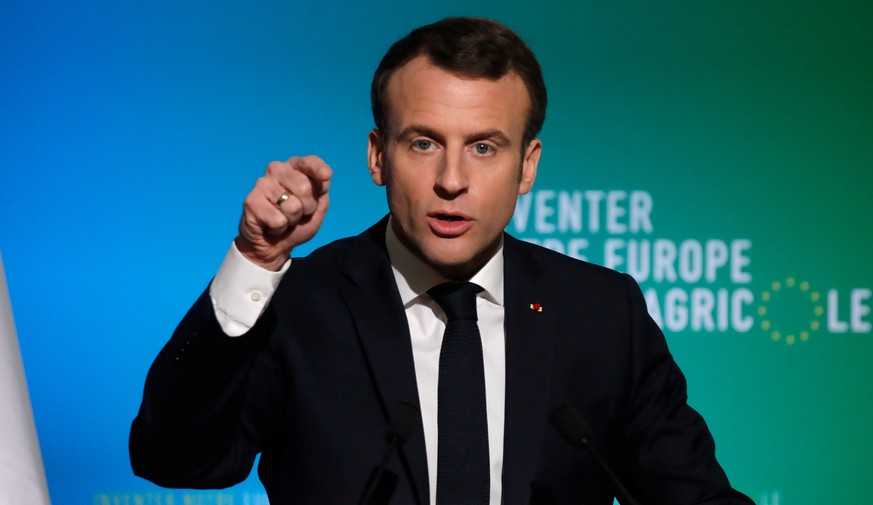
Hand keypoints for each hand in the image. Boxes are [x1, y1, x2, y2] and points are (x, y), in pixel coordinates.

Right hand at [235, 156, 331, 270]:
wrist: (273, 244)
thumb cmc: (297, 223)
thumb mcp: (318, 207)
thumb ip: (322, 190)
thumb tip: (325, 175)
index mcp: (294, 167)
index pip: (309, 162)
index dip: (318, 169)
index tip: (326, 176)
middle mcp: (276, 169)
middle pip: (304, 187)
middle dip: (307, 208)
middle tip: (298, 213)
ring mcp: (262, 183)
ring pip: (292, 206)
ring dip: (292, 220)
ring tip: (284, 219)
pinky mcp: (250, 200)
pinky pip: (278, 219)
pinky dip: (279, 228)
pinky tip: (271, 225)